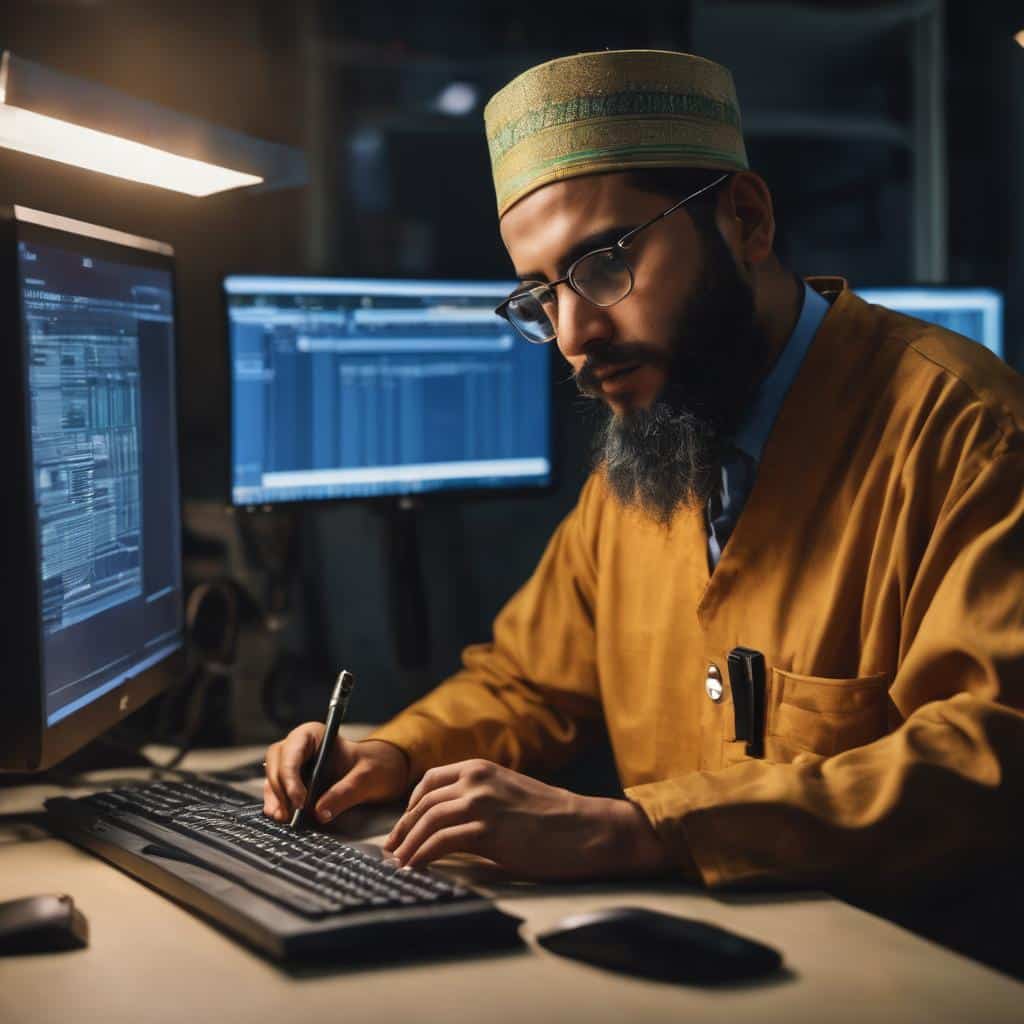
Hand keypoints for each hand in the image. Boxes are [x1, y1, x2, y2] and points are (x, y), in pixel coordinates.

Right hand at [263, 725, 409, 823]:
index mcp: (313, 734)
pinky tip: (281, 816)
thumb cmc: (371, 766)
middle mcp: (298, 746)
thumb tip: (320, 812)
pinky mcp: (292, 780)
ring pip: (273, 777)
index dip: (291, 775)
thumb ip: (345, 791)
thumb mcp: (365, 777)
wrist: (374, 773)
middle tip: (289, 812)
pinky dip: (277, 803)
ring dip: (275, 798)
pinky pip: (278, 790)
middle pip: (277, 763)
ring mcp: (293, 762)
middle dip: (280, 788)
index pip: (292, 751)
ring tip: (282, 817)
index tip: (300, 800)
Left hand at [382, 759, 669, 879]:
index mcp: (481, 768)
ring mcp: (481, 803)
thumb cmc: (552, 818)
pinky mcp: (487, 830)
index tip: (403, 826)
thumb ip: (480, 799)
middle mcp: (476, 780)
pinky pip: (441, 842)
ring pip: (427, 821)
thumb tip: (449, 825)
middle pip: (423, 802)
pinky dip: (422, 856)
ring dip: (407, 845)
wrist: (584, 828)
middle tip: (391, 850)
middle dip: (402, 828)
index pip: (430, 781)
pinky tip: (415, 868)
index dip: (411, 805)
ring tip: (398, 864)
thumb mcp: (509, 794)